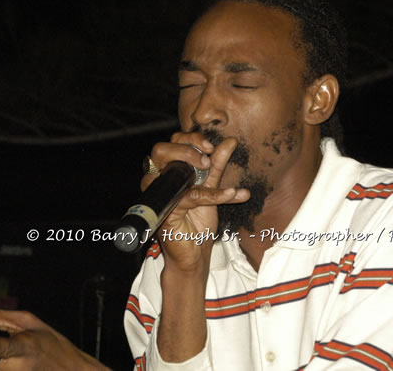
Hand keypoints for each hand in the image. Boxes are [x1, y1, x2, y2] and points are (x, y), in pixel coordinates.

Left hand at [0, 307, 107, 370]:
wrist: (71, 370)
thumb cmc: (48, 342)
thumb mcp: (27, 322)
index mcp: (26, 344)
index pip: (7, 346)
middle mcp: (20, 366)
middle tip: (18, 356)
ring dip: (0, 368)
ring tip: (23, 364)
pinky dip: (4, 370)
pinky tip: (21, 368)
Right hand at [144, 131, 248, 272]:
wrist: (197, 253)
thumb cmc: (199, 221)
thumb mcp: (212, 188)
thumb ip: (217, 165)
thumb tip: (230, 141)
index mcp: (170, 171)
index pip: (172, 143)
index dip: (191, 139)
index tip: (210, 146)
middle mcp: (160, 181)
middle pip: (161, 150)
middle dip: (186, 148)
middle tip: (206, 158)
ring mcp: (160, 196)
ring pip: (169, 171)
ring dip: (192, 164)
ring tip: (211, 168)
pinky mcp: (167, 212)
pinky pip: (189, 197)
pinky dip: (213, 194)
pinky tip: (232, 194)